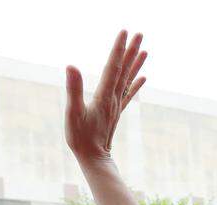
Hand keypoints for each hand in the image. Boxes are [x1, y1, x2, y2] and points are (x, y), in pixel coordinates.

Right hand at [65, 30, 146, 163]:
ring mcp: (116, 105)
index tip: (125, 32)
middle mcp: (113, 98)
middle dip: (131, 50)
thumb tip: (71, 66)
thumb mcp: (73, 112)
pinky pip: (128, 94)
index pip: (112, 66)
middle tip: (139, 34)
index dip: (118, 48)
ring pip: (128, 80)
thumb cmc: (81, 138)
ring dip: (135, 64)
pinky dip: (136, 84)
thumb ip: (73, 89)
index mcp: (104, 95)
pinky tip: (143, 78)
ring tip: (145, 50)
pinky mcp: (115, 112)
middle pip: (124, 70)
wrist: (94, 159)